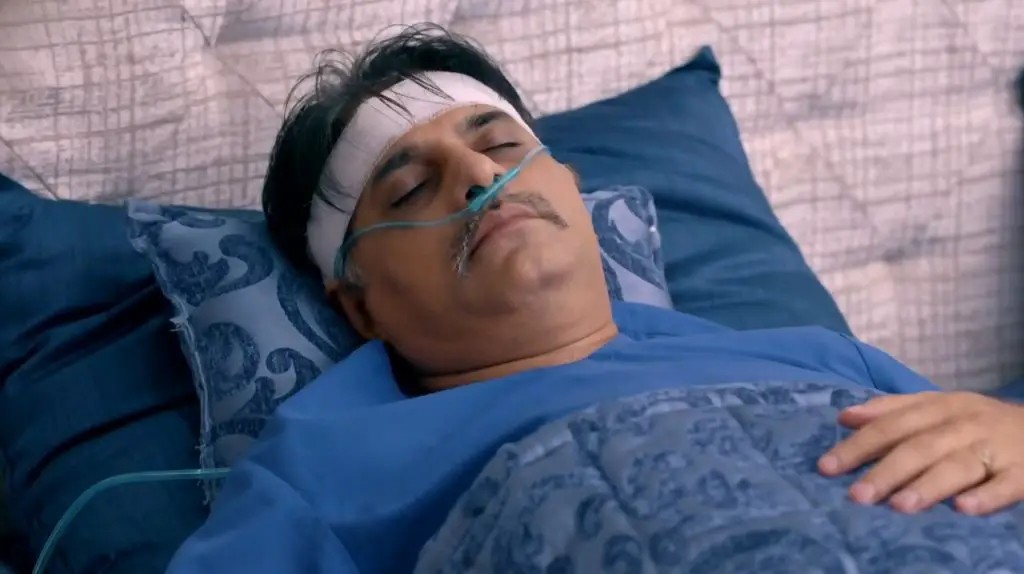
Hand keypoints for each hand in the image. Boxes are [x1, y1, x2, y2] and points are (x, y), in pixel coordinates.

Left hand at [817, 391, 1023, 514]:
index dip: (859, 444)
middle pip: (920, 446)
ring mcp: (996, 448)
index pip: (892, 425)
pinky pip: (1006, 485)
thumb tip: (844, 416)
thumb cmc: (977, 422)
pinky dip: (986, 497)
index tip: (827, 466)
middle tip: (857, 495)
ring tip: (899, 506)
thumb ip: (892, 410)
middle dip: (886, 471)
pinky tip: (963, 509)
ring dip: (928, 485)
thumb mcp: (938, 407)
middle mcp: (965, 424)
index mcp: (940, 407)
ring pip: (958, 465)